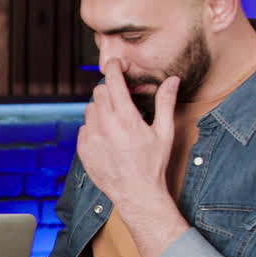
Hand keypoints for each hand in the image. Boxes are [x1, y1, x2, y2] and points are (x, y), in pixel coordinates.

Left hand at [78, 60, 177, 206]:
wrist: (136, 193)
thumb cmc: (153, 164)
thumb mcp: (164, 132)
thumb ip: (166, 103)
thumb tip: (172, 80)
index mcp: (126, 118)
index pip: (113, 81)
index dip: (113, 68)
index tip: (115, 63)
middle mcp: (105, 125)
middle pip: (98, 92)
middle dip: (109, 90)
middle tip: (121, 98)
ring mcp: (91, 138)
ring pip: (90, 109)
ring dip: (101, 109)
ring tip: (116, 121)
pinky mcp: (83, 149)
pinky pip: (84, 128)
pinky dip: (93, 127)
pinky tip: (107, 137)